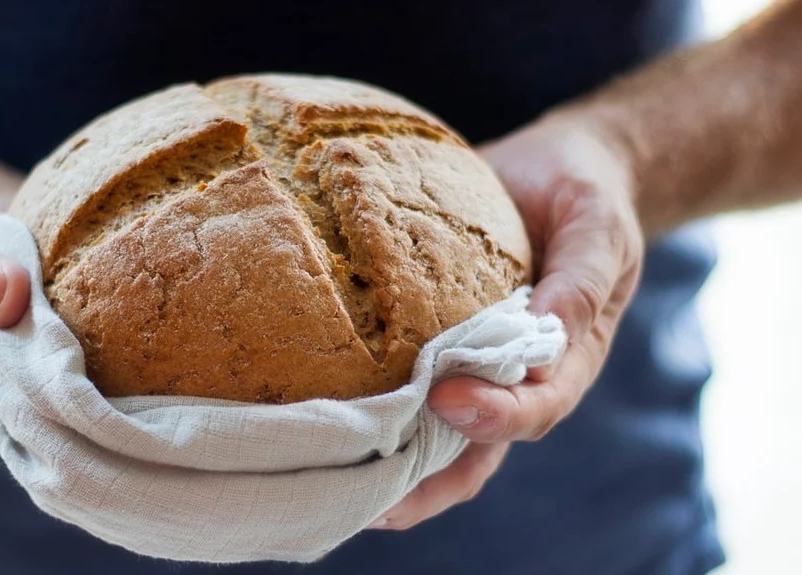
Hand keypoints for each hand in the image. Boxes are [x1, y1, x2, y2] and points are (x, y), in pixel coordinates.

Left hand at [369, 114, 644, 529]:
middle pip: (477, 449)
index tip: (446, 398)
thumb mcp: (598, 227)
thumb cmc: (584, 196)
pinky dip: (372, 410)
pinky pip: (404, 384)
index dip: (496, 414)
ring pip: (434, 436)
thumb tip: (549, 329)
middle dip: (427, 482)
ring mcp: (473, 365)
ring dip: (391, 467)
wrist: (558, 170)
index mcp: (569, 357)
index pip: (537, 406)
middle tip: (371, 498)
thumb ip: (581, 278)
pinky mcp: (435, 339)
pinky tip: (325, 423)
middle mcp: (516, 375)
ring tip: (332, 484)